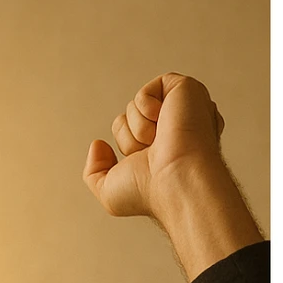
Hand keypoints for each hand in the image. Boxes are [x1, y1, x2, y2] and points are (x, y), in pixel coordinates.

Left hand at [82, 72, 225, 220]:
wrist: (178, 181)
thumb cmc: (150, 192)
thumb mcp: (110, 193)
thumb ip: (94, 172)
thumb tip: (98, 144)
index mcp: (159, 148)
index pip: (124, 130)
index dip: (126, 145)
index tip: (145, 163)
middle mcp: (172, 128)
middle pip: (126, 117)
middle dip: (130, 137)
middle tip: (153, 152)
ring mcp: (182, 109)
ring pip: (134, 106)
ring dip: (140, 127)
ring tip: (162, 141)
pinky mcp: (187, 90)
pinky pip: (149, 89)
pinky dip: (147, 106)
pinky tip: (166, 122)